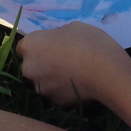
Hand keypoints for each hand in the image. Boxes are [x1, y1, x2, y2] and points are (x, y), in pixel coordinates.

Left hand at [16, 22, 130, 105]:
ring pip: (42, 82)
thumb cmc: (88, 42)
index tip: (51, 47)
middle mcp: (29, 68)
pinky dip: (63, 90)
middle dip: (42, 64)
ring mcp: (40, 88)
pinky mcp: (54, 102)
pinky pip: (56, 94)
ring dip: (52, 78)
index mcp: (30, 45)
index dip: (38, 47)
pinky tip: (79, 85)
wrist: (106, 72)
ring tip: (74, 74)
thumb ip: (58, 35)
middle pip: (31, 66)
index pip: (24, 47)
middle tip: (63, 60)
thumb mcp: (73, 27)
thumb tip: (57, 43)